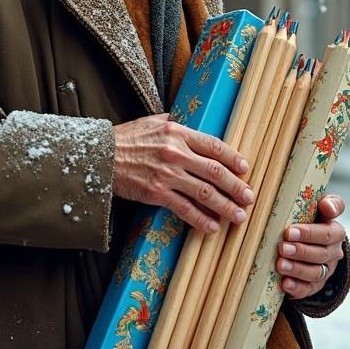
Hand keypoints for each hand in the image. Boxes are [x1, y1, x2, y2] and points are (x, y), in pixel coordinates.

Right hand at [111, 114, 252, 232]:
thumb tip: (196, 127)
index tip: (246, 169)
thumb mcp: (154, 121)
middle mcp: (176, 152)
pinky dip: (200, 219)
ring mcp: (166, 175)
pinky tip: (212, 227)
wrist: (99, 157)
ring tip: (238, 216)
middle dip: (236, 186)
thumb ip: (176, 124)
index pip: (214, 146)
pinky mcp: (156, 194)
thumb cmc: (127, 138)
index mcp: (178, 132)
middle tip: (250, 197)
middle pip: (214, 171)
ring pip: (204, 192)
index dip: (233, 158)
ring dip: (225, 206)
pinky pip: (184, 209)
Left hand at [278, 194, 345, 299]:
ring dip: (297, 269)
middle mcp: (334, 252)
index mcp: (336, 232)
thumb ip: (328, 203)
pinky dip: (297, 288)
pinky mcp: (316, 285)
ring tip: (280, 265)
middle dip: (300, 252)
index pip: (327, 233)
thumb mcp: (319, 206)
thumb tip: (327, 206)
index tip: (289, 231)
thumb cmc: (310, 218)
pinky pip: (308, 289)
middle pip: (320, 254)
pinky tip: (285, 284)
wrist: (308, 238)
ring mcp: (326, 270)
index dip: (309, 234)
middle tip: (282, 247)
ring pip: (315, 273)